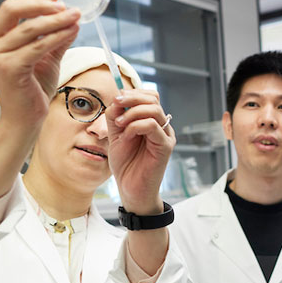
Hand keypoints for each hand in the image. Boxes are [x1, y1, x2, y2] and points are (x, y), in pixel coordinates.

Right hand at [0, 0, 80, 134]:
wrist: (25, 120)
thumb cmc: (32, 89)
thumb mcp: (44, 57)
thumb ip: (53, 37)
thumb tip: (71, 17)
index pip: (10, 8)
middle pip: (12, 10)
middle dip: (41, 4)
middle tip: (66, 5)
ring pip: (29, 28)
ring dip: (56, 20)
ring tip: (76, 17)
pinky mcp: (9, 69)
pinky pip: (37, 46)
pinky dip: (56, 37)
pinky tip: (72, 32)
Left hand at [105, 89, 174, 213]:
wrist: (131, 190)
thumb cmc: (126, 165)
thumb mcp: (115, 135)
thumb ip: (116, 117)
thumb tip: (117, 98)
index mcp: (151, 121)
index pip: (149, 97)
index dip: (133, 93)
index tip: (116, 99)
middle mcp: (161, 126)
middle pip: (153, 98)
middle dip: (132, 98)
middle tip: (116, 104)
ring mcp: (165, 136)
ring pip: (154, 109)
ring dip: (132, 112)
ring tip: (119, 124)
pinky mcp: (165, 146)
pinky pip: (153, 126)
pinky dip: (135, 126)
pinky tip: (126, 137)